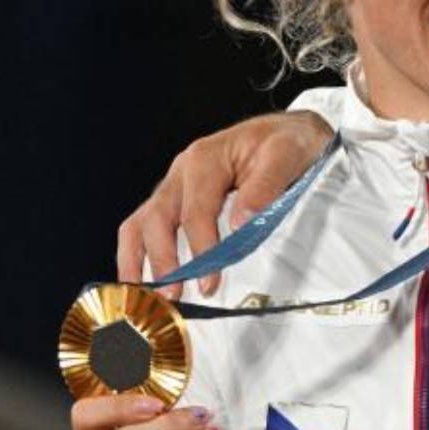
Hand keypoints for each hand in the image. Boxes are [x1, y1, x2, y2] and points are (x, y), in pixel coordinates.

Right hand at [115, 110, 336, 296]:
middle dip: (162, 260)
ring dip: (139, 260)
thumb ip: (264, 187)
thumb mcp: (286, 156)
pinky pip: (145, 225)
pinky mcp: (177, 198)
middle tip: (172, 295)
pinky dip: (137, 253)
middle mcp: (182, 171)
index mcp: (206, 158)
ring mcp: (176, 185)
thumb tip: (241, 223)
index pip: (195, 211)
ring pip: (141, 222)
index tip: (209, 282)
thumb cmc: (287, 143)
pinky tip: (141, 280)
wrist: (291, 132)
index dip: (201, 249)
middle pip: (158, 218)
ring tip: (146, 296)